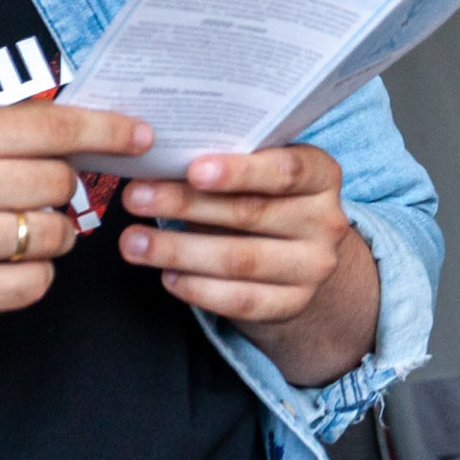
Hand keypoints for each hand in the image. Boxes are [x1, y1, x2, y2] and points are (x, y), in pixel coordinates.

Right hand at [0, 102, 150, 334]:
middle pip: (61, 185)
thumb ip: (3, 130)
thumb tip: (88, 129)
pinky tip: (1, 264)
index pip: (55, 127)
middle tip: (27, 196)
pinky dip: (31, 276)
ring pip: (56, 237)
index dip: (108, 132)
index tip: (140, 136)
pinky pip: (36, 284)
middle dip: (58, 192)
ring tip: (9, 231)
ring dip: (48, 237)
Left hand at [115, 143, 351, 321]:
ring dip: (179, 250)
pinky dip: (199, 289)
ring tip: (134, 243)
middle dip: (186, 205)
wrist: (303, 256)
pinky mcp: (293, 304)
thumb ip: (226, 163)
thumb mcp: (261, 171)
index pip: (285, 170)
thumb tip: (158, 156)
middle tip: (135, 197)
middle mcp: (325, 221)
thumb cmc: (267, 198)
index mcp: (322, 175)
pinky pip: (242, 301)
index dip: (239, 171)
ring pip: (240, 260)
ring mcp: (313, 267)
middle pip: (251, 213)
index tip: (192, 169)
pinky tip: (168, 276)